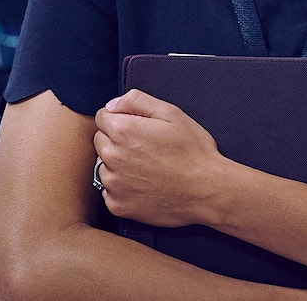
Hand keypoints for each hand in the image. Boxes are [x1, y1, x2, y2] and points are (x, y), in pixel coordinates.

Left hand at [94, 89, 223, 227]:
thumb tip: (112, 104)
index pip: (102, 116)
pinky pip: (109, 190)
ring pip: (104, 165)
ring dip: (118, 163)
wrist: (206, 190)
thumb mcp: (171, 113)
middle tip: (146, 145)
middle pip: (100, 140)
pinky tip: (145, 183)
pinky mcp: (117, 206)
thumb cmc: (192, 150)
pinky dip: (122, 186)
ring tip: (147, 165)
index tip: (139, 126)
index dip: (121, 117)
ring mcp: (113, 184)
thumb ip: (137, 100)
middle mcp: (112, 157)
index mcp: (123, 131)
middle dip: (117, 139)